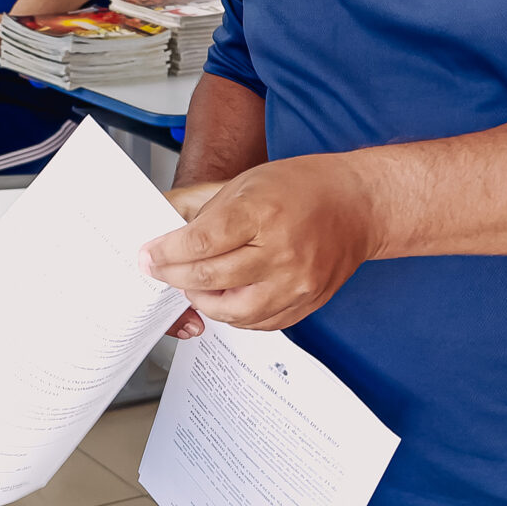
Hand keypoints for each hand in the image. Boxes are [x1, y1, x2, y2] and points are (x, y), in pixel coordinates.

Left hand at [141, 156, 383, 332]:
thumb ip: (206, 213)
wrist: (358, 204)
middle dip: (174, 276)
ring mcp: (296, 282)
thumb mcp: (246, 182)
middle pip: (210, 278)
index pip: (199, 243)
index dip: (165, 253)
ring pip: (232, 311)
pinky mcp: (307, 302)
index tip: (148, 255)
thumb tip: (167, 236)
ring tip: (193, 284)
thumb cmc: (303, 187)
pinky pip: (259, 323)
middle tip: (159, 270)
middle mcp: (281, 251)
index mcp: (262, 212)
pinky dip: (235, 314)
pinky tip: (225, 297)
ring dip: (202, 301)